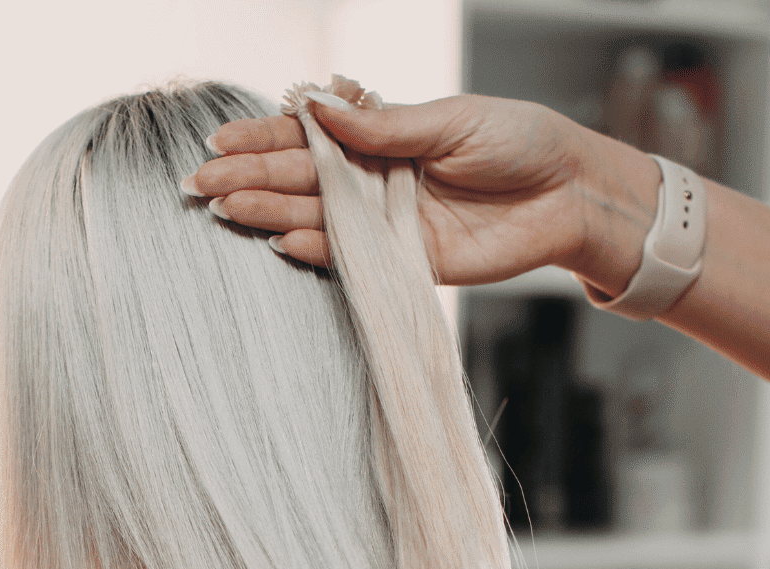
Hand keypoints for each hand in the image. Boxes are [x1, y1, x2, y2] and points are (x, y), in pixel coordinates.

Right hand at [188, 92, 658, 294]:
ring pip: (316, 217)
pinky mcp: (404, 262)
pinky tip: (281, 242)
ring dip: (270, 214)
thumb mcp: (452, 120)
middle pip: (301, 178)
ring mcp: (386, 222)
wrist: (569, 195)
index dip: (263, 136)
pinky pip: (351, 259)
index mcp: (383, 134)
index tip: (218, 140)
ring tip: (227, 210)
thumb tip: (316, 104)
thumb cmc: (520, 142)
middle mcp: (376, 179)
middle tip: (200, 182)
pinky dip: (317, 251)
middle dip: (249, 177)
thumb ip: (383, 125)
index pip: (310, 134)